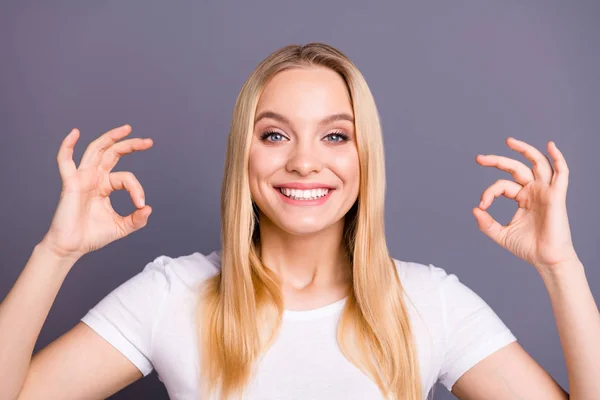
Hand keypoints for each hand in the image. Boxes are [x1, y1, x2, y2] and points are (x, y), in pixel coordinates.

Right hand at [40, 124, 152, 260]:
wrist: (72, 247)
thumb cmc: (92, 236)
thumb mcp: (122, 227)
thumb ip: (137, 219)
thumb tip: (149, 208)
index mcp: (105, 186)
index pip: (127, 178)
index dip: (137, 189)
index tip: (141, 205)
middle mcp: (94, 178)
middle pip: (112, 153)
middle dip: (130, 145)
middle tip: (148, 141)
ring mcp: (82, 178)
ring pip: (96, 150)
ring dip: (110, 137)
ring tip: (127, 129)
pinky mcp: (70, 183)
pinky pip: (65, 161)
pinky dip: (67, 145)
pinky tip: (75, 133)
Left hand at [472, 137, 578, 273]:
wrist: (546, 260)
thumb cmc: (528, 247)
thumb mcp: (501, 234)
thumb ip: (486, 223)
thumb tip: (474, 209)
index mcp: (522, 198)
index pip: (502, 185)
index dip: (489, 193)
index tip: (481, 206)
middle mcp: (534, 191)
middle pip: (516, 168)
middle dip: (497, 161)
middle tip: (479, 158)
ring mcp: (546, 191)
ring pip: (537, 163)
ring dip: (524, 149)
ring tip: (509, 141)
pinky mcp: (557, 195)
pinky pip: (561, 173)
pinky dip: (558, 158)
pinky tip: (550, 145)